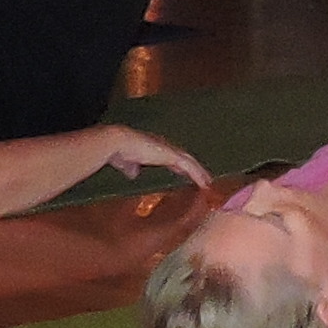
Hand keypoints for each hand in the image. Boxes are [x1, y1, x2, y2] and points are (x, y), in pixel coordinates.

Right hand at [79, 127, 209, 191]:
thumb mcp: (127, 164)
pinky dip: (198, 175)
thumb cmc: (119, 151)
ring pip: (190, 163)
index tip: (186, 174)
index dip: (181, 167)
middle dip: (195, 170)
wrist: (118, 143)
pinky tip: (205, 184)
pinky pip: (189, 167)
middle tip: (205, 180)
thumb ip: (132, 168)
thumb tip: (134, 173)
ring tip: (209, 184)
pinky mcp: (172, 155)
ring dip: (200, 173)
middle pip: (185, 159)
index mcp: (156, 149)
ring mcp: (169, 150)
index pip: (173, 158)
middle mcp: (165, 147)